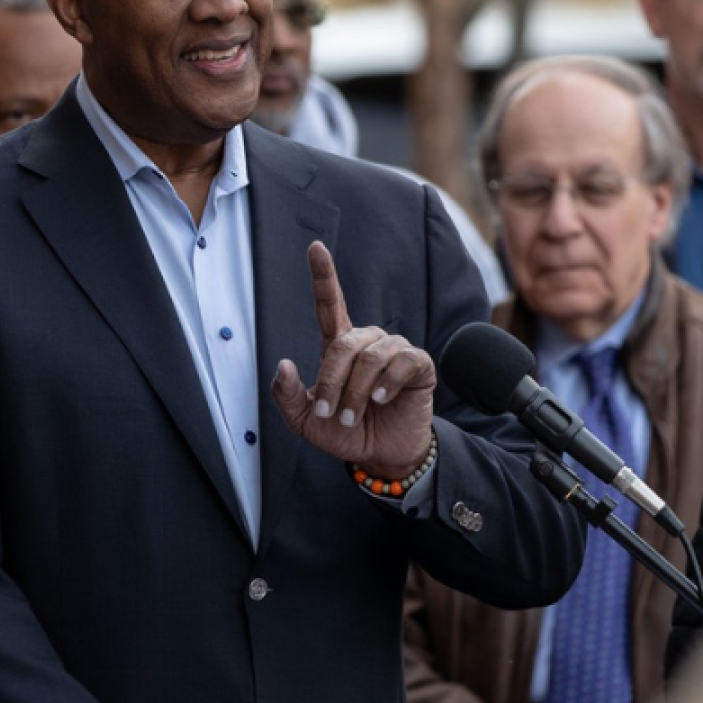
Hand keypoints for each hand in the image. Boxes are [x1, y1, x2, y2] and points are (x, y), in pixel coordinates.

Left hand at [272, 241, 436, 477]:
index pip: (329, 304)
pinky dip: (387, 383)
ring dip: (356, 392)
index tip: (315, 247)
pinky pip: (402, 362)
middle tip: (329, 413)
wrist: (381, 456)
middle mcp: (367, 342)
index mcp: (339, 346)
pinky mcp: (419, 365)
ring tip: (352, 417)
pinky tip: (382, 400)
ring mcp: (395, 351)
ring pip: (371, 356)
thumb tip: (283, 363)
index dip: (323, 275)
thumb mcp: (305, 421)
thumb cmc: (344, 433)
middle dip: (331, 382)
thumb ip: (288, 396)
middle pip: (344, 344)